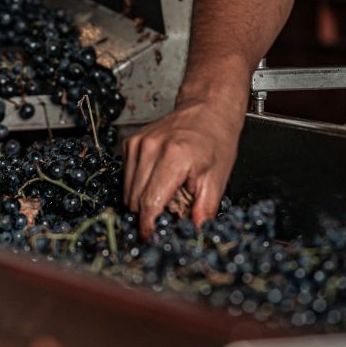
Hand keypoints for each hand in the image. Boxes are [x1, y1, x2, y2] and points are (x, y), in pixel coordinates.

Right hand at [123, 99, 242, 238]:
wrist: (207, 108)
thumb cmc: (216, 140)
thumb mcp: (218, 178)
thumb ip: (205, 209)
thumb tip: (194, 233)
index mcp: (174, 156)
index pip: (150, 203)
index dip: (150, 226)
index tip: (153, 238)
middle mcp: (151, 148)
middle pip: (136, 200)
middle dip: (149, 215)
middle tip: (170, 215)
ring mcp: (137, 144)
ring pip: (128, 191)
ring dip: (143, 201)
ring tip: (167, 194)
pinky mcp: (130, 143)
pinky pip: (127, 177)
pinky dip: (140, 186)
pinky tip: (158, 179)